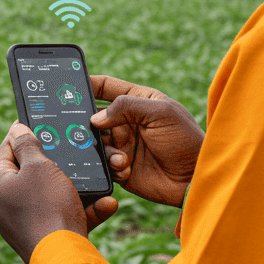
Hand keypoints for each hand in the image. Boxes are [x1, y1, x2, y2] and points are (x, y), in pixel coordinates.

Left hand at [0, 122, 119, 263]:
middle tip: (72, 151)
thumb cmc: (48, 207)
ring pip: (52, 196)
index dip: (22, 133)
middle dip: (56, 163)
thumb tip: (16, 129)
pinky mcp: (43, 238)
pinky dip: (83, 210)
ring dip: (77, 188)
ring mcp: (22, 223)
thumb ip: (27, 144)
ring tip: (97, 180)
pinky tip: (104, 204)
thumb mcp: (40, 166)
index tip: (37, 122)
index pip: (6, 150)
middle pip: (31, 173)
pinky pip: (64, 216)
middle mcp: (4, 204)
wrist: (64, 259)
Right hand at [89, 76, 202, 207]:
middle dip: (88, 123)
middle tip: (84, 129)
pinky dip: (112, 166)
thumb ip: (126, 106)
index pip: (107, 87)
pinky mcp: (122, 167)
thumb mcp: (160, 112)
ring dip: (105, 149)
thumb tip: (95, 118)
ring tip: (122, 157)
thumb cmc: (185, 140)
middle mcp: (128, 122)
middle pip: (95, 117)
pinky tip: (127, 168)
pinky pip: (105, 164)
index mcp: (138, 101)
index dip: (88, 84)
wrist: (195, 179)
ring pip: (97, 142)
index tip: (68, 86)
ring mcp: (124, 144)